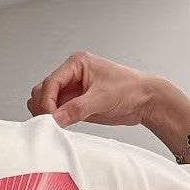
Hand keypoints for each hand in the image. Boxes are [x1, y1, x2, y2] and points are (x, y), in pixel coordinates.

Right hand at [28, 52, 165, 128]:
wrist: (145, 101)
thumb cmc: (131, 89)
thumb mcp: (102, 98)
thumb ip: (77, 108)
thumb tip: (57, 118)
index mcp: (76, 64)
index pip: (51, 82)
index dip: (47, 100)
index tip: (51, 117)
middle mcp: (72, 75)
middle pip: (43, 90)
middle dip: (44, 106)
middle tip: (51, 121)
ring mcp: (73, 90)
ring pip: (47, 101)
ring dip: (48, 113)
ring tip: (56, 124)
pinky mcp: (75, 104)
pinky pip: (57, 111)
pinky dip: (55, 119)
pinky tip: (61, 125)